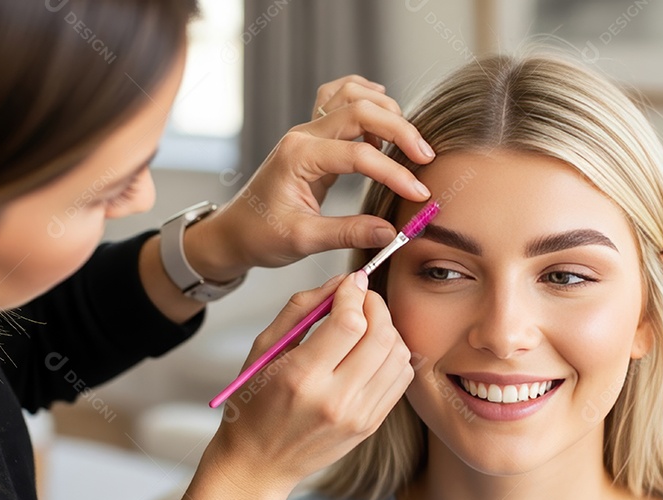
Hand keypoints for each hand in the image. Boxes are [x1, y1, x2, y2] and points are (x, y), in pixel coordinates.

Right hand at [172, 272, 412, 499]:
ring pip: (398, 356)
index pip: (349, 323)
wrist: (259, 464)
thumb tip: (340, 282)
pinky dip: (394, 355)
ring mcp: (358, 416)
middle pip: (381, 336)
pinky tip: (373, 350)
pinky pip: (401, 379)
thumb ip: (301, 309)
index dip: (355, 294)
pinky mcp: (371, 425)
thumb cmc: (253, 405)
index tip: (351, 283)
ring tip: (367, 323)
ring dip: (388, 328)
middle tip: (363, 298)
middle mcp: (335, 400)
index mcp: (301, 378)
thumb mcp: (263, 349)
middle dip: (376, 306)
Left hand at [184, 75, 435, 281]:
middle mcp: (303, 135)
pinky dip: (366, 100)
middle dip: (400, 130)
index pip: (359, 154)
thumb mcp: (303, 241)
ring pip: (352, 96)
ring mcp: (307, 130)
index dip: (395, 174)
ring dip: (385, 110)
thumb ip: (348, 232)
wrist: (235, 231)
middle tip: (426, 157)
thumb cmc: (262, 236)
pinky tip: (383, 119)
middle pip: (361, 110)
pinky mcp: (313, 136)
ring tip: (408, 141)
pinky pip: (340, 99)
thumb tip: (392, 232)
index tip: (420, 194)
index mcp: (299, 158)